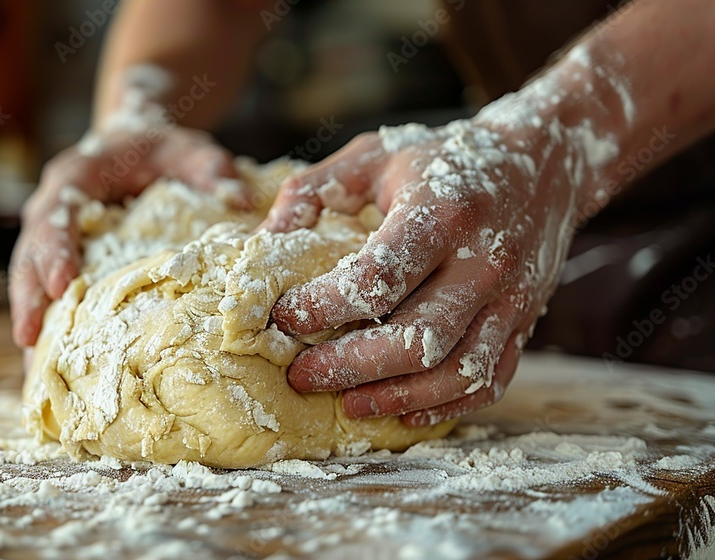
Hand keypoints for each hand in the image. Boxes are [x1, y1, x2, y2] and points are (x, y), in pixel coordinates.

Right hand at [10, 125, 240, 346]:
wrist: (135, 145)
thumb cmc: (160, 149)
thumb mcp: (187, 148)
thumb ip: (211, 168)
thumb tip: (241, 200)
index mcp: (75, 176)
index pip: (56, 213)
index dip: (55, 249)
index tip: (62, 285)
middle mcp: (53, 206)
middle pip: (30, 254)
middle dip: (29, 297)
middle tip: (29, 340)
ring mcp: (52, 235)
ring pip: (30, 278)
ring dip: (31, 319)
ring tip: (31, 369)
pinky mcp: (60, 257)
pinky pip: (46, 291)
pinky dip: (47, 325)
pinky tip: (46, 365)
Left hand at [265, 119, 579, 425]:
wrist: (540, 162)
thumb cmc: (442, 160)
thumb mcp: (374, 155)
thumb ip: (312, 190)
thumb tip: (262, 243)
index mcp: (440, 213)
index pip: (377, 277)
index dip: (323, 306)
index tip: (284, 317)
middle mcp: (482, 262)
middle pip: (415, 338)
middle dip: (349, 365)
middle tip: (300, 374)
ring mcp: (510, 298)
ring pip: (453, 371)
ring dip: (393, 396)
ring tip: (345, 403)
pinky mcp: (523, 322)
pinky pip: (488, 381)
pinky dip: (443, 406)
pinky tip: (401, 410)